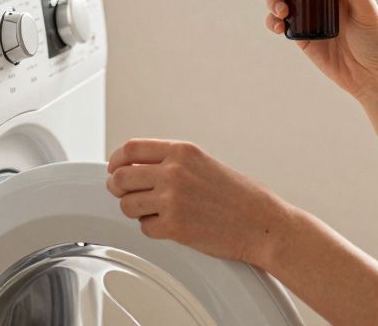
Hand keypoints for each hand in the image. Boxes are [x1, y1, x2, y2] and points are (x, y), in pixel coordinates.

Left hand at [106, 138, 293, 269]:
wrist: (262, 223)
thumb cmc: (240, 196)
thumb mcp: (203, 164)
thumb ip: (171, 162)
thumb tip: (136, 169)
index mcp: (182, 151)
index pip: (130, 149)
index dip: (116, 161)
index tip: (114, 169)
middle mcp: (174, 171)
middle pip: (120, 178)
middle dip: (117, 188)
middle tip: (124, 194)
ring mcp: (172, 199)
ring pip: (127, 206)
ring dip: (135, 211)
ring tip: (155, 212)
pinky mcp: (174, 226)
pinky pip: (145, 228)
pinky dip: (153, 229)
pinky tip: (171, 226)